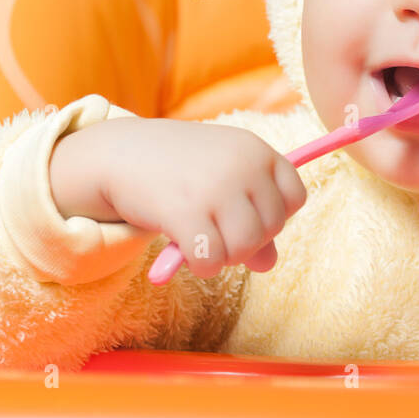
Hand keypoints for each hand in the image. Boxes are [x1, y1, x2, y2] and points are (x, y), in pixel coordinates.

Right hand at [52, 118, 305, 278]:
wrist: (122, 153)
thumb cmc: (181, 169)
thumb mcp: (223, 182)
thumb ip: (251, 219)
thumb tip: (269, 264)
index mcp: (257, 151)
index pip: (296, 197)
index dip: (275, 216)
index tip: (248, 215)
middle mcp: (243, 166)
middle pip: (272, 227)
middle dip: (247, 240)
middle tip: (217, 231)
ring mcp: (215, 188)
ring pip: (246, 247)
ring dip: (227, 257)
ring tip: (206, 243)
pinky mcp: (185, 212)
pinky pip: (213, 260)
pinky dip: (203, 266)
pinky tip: (189, 254)